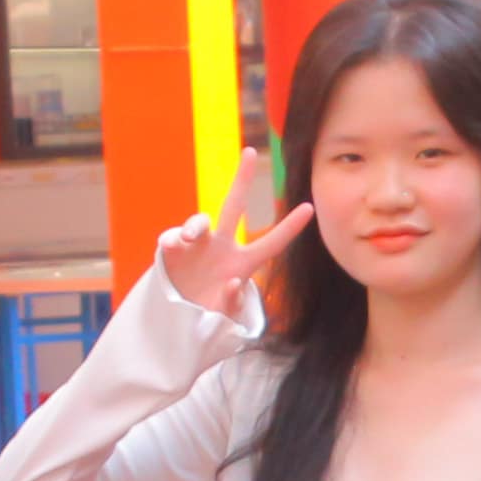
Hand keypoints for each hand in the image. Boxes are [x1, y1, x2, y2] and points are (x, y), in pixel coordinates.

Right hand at [158, 143, 315, 321]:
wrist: (175, 328)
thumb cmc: (206, 323)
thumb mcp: (224, 322)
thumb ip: (232, 305)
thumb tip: (232, 282)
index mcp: (242, 264)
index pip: (272, 244)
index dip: (290, 227)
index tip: (310, 208)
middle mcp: (221, 248)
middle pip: (233, 206)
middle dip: (242, 179)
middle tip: (250, 152)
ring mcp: (195, 248)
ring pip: (199, 221)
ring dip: (195, 224)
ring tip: (188, 237)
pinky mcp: (171, 252)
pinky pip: (171, 239)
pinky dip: (171, 240)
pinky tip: (171, 247)